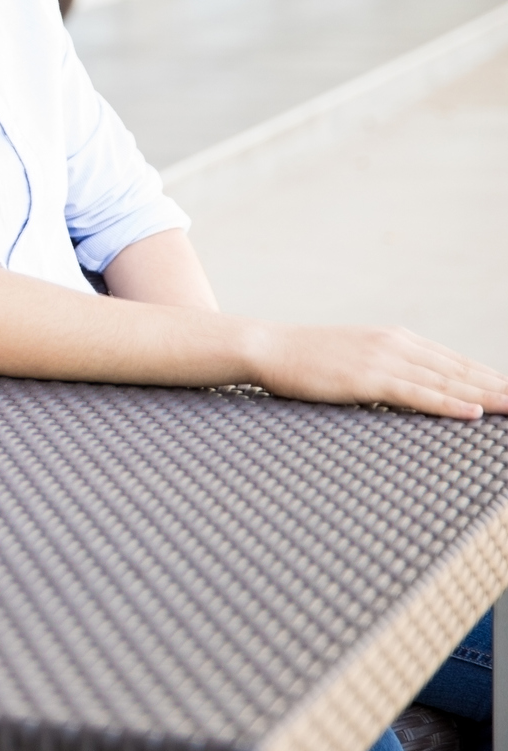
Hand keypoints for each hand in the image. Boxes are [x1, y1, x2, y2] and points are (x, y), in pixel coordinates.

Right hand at [246, 321, 507, 419]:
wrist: (266, 346)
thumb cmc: (304, 357)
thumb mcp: (352, 355)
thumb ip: (384, 365)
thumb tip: (408, 386)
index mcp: (395, 338)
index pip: (455, 361)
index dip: (489, 377)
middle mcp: (396, 344)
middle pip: (461, 371)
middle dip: (498, 387)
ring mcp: (383, 360)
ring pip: (448, 382)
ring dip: (488, 397)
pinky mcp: (366, 379)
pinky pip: (417, 394)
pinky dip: (449, 404)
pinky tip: (474, 412)